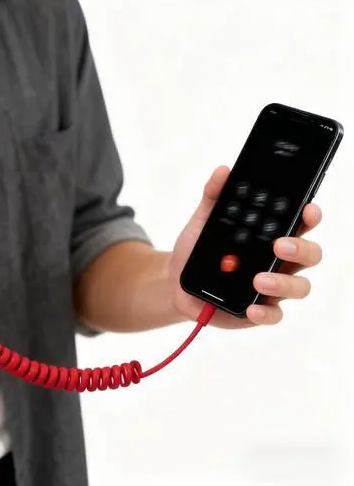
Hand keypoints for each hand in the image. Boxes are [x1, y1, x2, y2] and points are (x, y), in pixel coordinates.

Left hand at [168, 166, 322, 328]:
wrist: (176, 279)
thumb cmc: (198, 247)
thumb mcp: (203, 219)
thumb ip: (214, 195)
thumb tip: (223, 171)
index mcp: (270, 235)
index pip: (300, 223)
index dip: (309, 215)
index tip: (308, 208)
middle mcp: (278, 260)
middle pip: (308, 254)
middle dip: (300, 248)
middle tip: (278, 244)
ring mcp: (272, 287)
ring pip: (298, 286)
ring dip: (283, 282)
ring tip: (258, 279)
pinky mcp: (259, 311)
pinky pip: (273, 315)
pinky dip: (265, 312)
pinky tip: (252, 308)